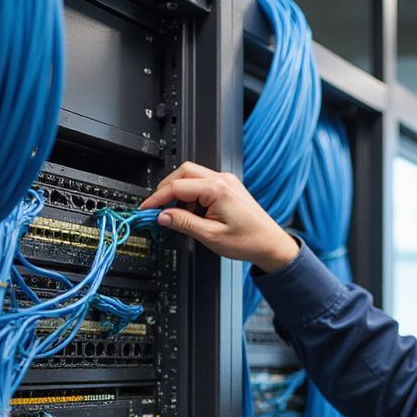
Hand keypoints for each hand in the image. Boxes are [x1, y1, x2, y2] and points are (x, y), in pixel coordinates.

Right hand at [139, 160, 299, 272]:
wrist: (270, 244)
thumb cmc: (249, 240)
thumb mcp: (211, 236)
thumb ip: (184, 223)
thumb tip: (163, 216)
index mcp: (218, 189)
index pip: (177, 186)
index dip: (157, 198)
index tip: (146, 209)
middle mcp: (222, 180)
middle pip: (183, 173)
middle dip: (166, 190)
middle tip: (158, 209)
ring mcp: (226, 182)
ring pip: (191, 177)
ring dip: (180, 194)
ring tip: (182, 217)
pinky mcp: (227, 187)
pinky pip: (202, 184)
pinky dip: (192, 197)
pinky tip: (194, 214)